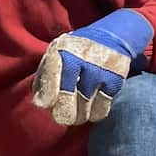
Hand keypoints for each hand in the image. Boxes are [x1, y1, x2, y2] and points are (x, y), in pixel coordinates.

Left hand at [32, 9, 152, 124]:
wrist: (111, 36)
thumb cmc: (75, 50)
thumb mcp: (56, 53)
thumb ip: (45, 76)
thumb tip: (40, 102)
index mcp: (62, 51)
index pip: (52, 76)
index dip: (48, 95)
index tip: (46, 105)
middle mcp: (81, 58)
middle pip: (68, 95)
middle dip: (63, 113)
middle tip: (62, 119)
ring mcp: (99, 69)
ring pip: (85, 104)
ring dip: (80, 116)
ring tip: (77, 116)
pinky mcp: (115, 78)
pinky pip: (102, 106)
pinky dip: (96, 114)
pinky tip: (92, 112)